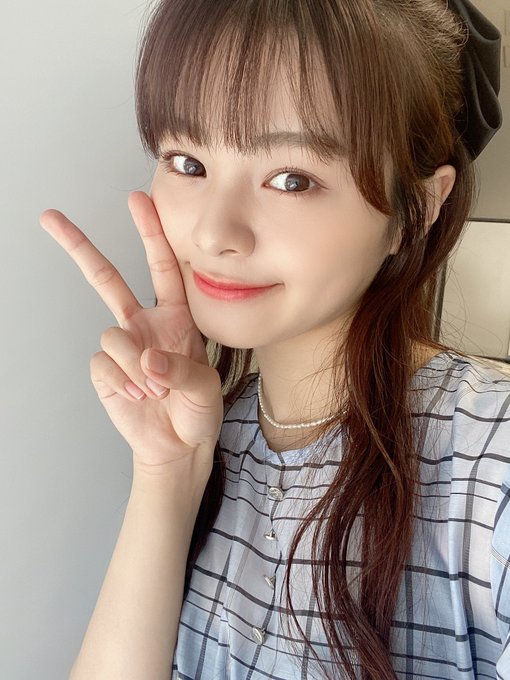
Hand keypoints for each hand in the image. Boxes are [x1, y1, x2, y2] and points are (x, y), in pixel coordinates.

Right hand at [39, 191, 222, 472]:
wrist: (178, 446)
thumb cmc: (198, 411)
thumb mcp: (205, 388)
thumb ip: (180, 369)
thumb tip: (146, 357)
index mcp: (176, 318)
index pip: (162, 267)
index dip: (151, 233)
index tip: (138, 199)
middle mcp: (144, 324)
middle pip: (107, 279)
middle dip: (80, 248)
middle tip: (51, 218)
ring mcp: (121, 346)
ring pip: (114, 335)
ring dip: (137, 366)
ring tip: (157, 390)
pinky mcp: (104, 370)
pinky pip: (104, 363)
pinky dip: (124, 381)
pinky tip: (139, 395)